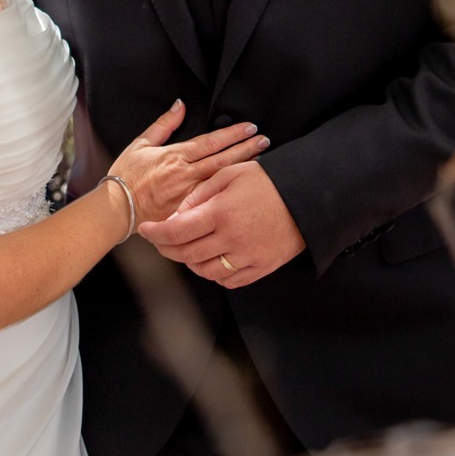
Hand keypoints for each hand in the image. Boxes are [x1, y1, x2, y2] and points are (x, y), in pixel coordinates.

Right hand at [109, 101, 269, 226]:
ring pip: (221, 180)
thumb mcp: (141, 144)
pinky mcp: (187, 212)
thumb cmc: (126, 176)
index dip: (233, 134)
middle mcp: (185, 175)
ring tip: (262, 161)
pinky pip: (212, 201)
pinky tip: (242, 188)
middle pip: (223, 160)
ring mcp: (188, 195)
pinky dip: (229, 192)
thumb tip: (180, 105)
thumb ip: (164, 124)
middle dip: (246, 149)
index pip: (211, 142)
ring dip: (242, 169)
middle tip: (265, 140)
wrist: (116, 209)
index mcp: (175, 156)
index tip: (250, 127)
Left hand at [137, 161, 305, 288]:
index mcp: (221, 213)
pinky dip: (214, 274)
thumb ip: (200, 194)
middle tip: (159, 241)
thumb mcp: (231, 174)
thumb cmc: (270, 182)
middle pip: (186, 254)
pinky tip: (210, 262)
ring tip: (184, 250)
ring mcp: (247, 257)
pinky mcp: (261, 267)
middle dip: (166, 249)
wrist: (308, 197)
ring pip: (205, 271)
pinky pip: (229, 280)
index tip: (145, 230)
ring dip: (189, 262)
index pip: (176, 231)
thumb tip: (178, 214)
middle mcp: (232, 239)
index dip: (155, 234)